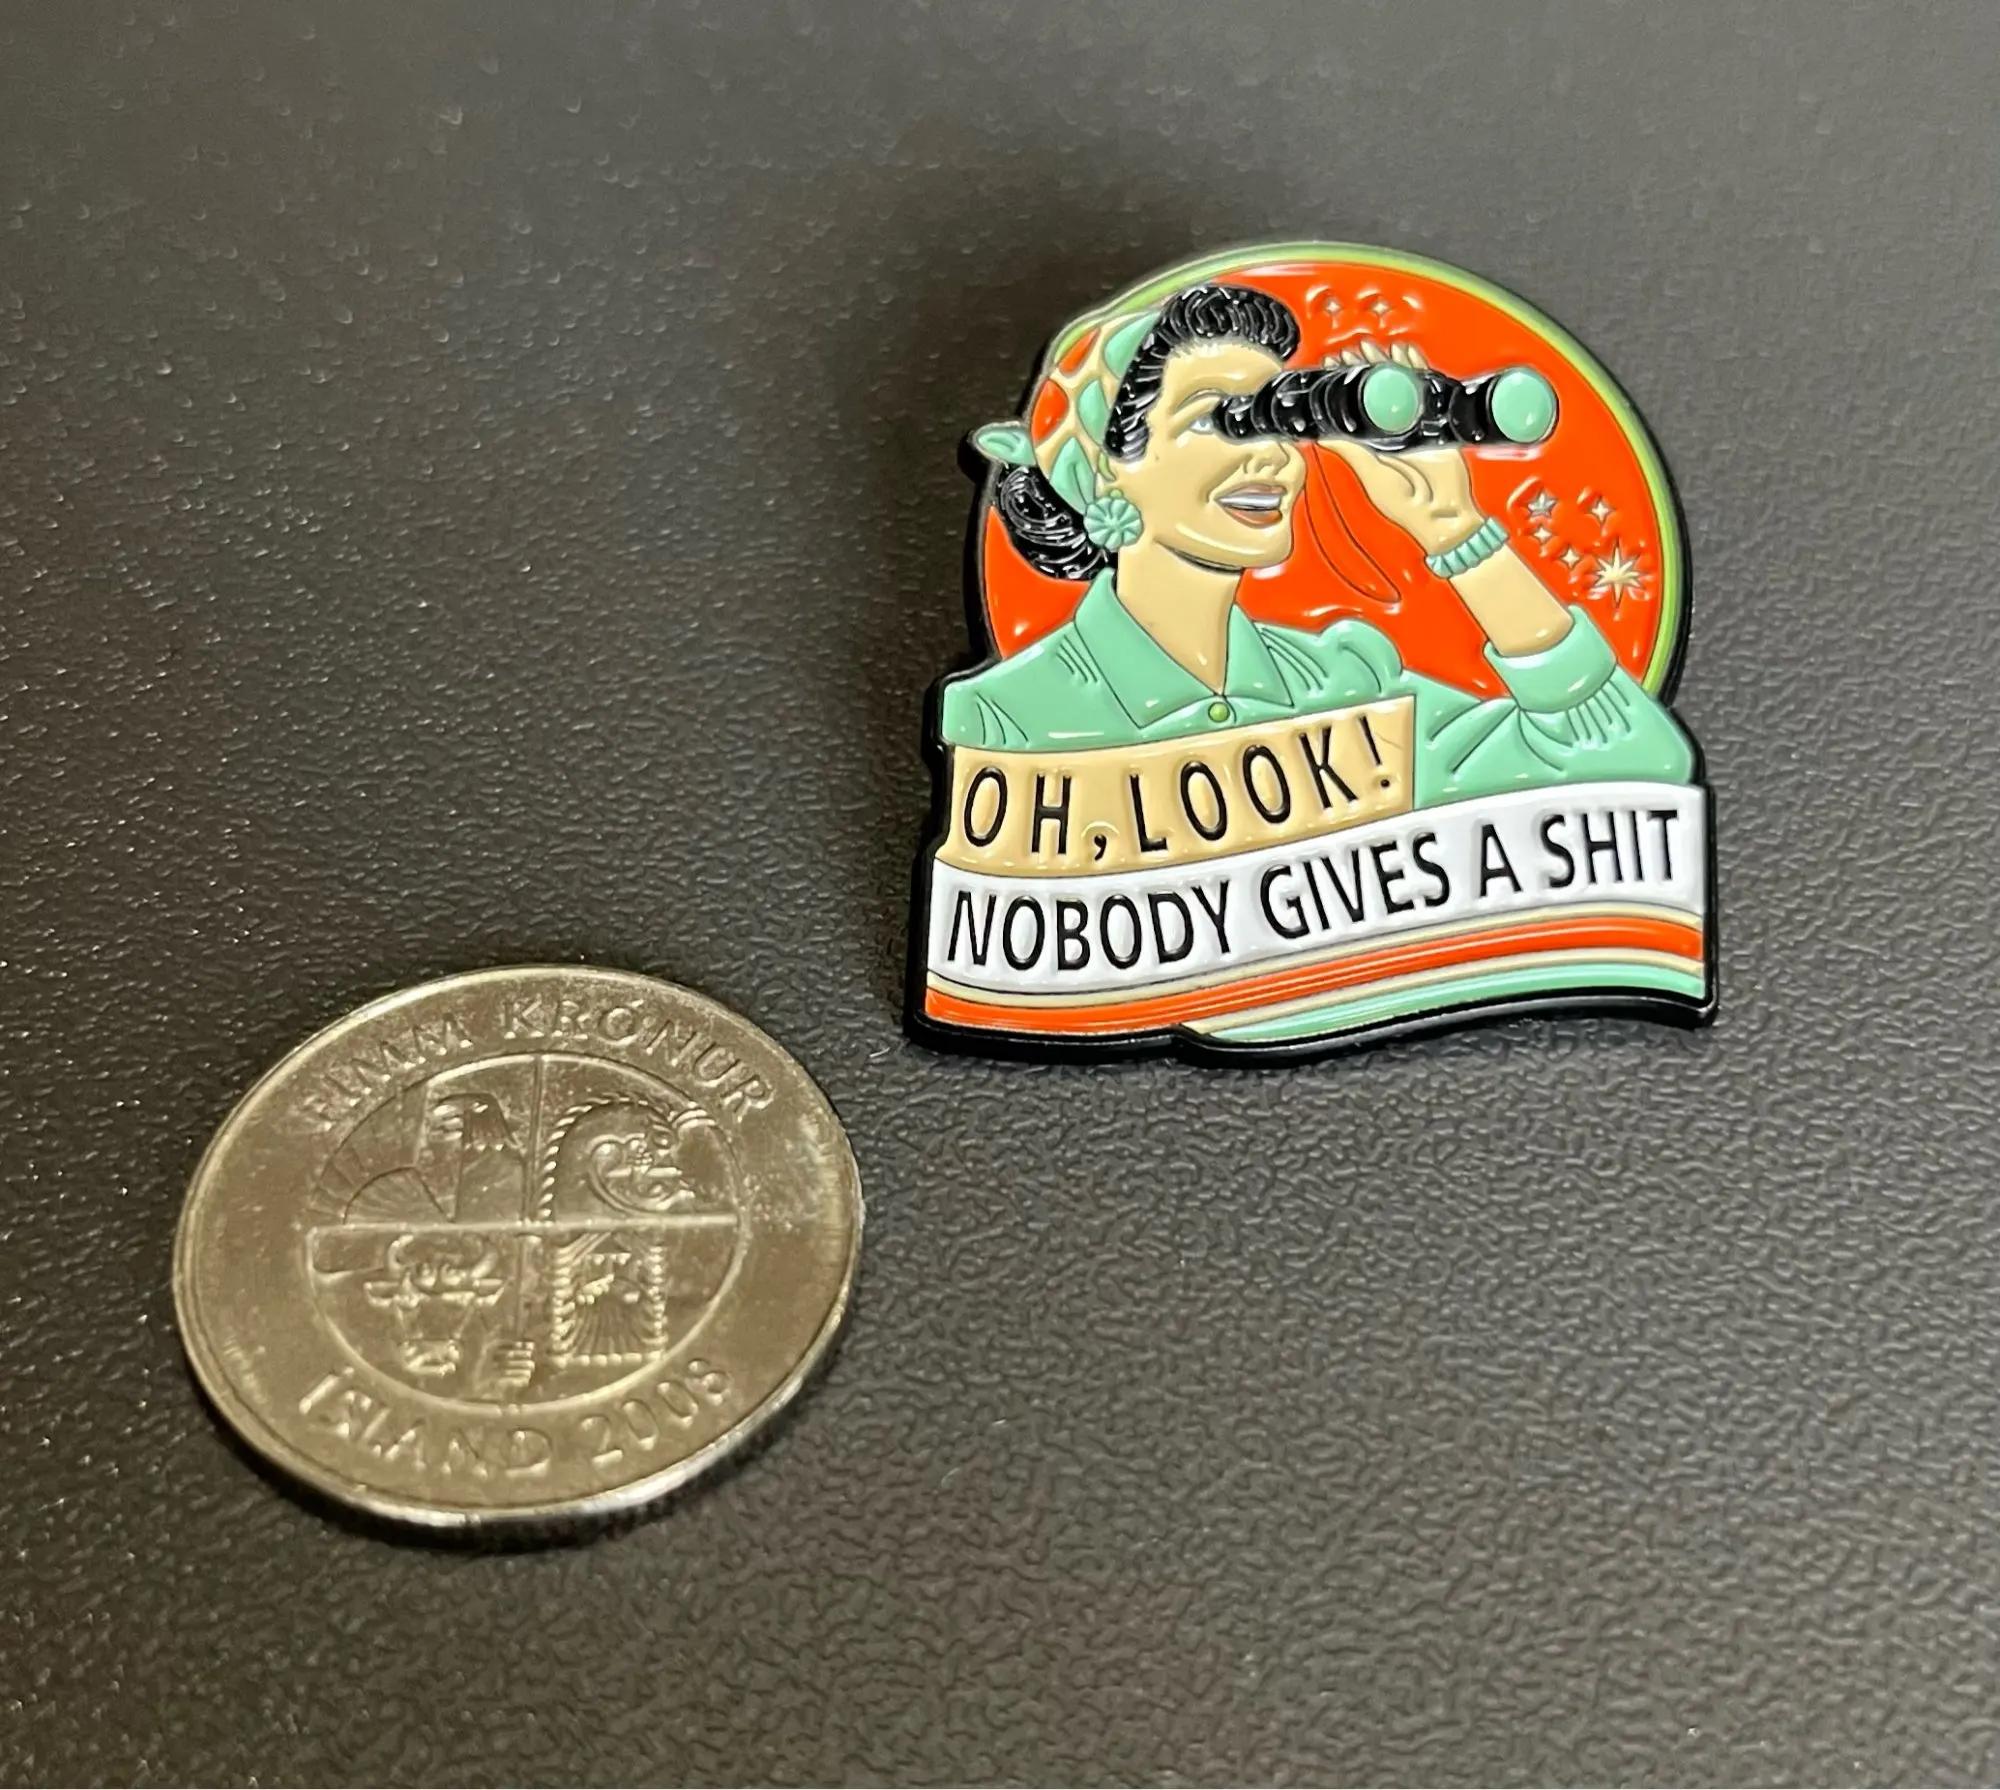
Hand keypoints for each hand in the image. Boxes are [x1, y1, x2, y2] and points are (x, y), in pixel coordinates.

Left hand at [1319, 340, 1484, 557]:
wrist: (1444, 513)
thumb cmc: (1407, 504)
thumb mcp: (1373, 476)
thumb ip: (1350, 451)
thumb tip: (1321, 433)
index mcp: (1372, 442)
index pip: (1354, 406)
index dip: (1344, 385)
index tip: (1333, 366)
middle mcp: (1392, 429)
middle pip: (1377, 390)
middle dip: (1365, 368)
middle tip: (1353, 349)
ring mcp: (1415, 422)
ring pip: (1400, 384)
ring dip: (1388, 364)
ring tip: (1374, 347)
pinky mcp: (1438, 420)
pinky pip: (1427, 387)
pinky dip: (1418, 368)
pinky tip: (1406, 352)